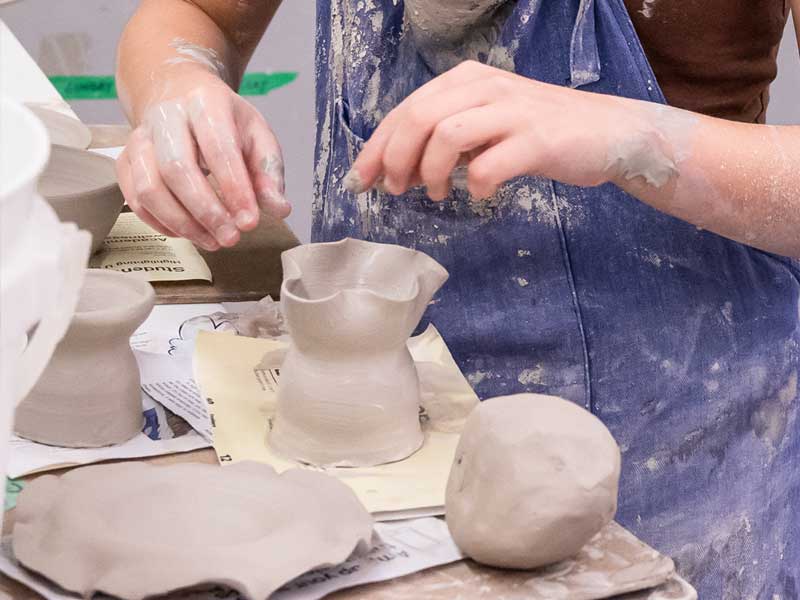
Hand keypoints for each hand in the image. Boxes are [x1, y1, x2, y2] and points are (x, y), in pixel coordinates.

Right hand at [116, 68, 289, 250]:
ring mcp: (139, 138)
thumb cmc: (224, 120)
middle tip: (231, 238)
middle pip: (176, 169)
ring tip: (213, 241)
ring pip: (149, 188)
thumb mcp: (257, 134)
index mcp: (205, 102)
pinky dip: (162, 224)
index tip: (250, 222)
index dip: (234, 188)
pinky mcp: (125, 161)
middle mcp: (165, 117)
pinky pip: (135, 200)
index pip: (218, 147)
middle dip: (206, 211)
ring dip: (182, 223)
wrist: (179, 92)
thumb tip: (279, 209)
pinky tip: (189, 233)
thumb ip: (269, 171)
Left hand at [347, 61, 675, 199]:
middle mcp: (486, 87)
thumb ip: (445, 138)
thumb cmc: (539, 132)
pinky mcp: (537, 140)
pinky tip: (477, 194)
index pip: (407, 109)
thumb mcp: (485, 125)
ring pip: (446, 135)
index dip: (377, 147)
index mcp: (467, 80)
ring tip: (435, 194)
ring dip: (430, 172)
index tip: (360, 180)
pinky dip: (474, 185)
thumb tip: (396, 169)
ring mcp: (512, 111)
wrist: (608, 132)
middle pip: (419, 118)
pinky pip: (489, 165)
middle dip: (396, 160)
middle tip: (395, 190)